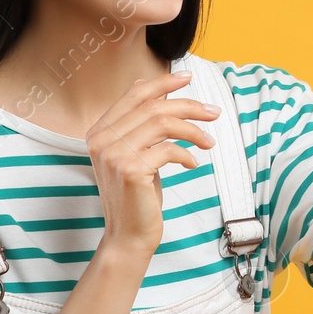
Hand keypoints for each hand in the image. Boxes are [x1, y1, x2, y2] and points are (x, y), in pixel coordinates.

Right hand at [86, 70, 219, 269]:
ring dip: (193, 130)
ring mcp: (113, 154)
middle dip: (189, 106)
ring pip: (162, 123)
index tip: (188, 77)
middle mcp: (101, 140)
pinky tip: (193, 164)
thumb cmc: (137, 195)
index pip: (134, 95)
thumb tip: (151, 86)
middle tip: (214, 113)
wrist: (128, 235)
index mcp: (98, 131)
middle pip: (153, 107)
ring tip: (210, 141)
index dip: (162, 83)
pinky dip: (187, 154)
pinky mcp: (130, 170)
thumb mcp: (136, 154)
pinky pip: (169, 149)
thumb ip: (139, 125)